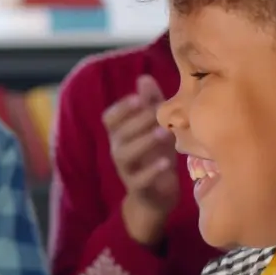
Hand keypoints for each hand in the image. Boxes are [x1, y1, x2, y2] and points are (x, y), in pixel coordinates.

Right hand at [104, 75, 178, 244]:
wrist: (157, 197)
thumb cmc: (156, 156)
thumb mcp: (156, 129)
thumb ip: (150, 104)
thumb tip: (144, 78)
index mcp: (120, 135)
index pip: (110, 118)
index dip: (122, 108)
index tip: (139, 99)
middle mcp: (118, 150)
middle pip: (119, 133)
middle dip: (137, 121)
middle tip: (157, 112)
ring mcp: (126, 170)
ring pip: (125, 154)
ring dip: (144, 142)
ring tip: (164, 133)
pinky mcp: (138, 188)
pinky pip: (139, 180)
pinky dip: (151, 171)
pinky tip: (166, 162)